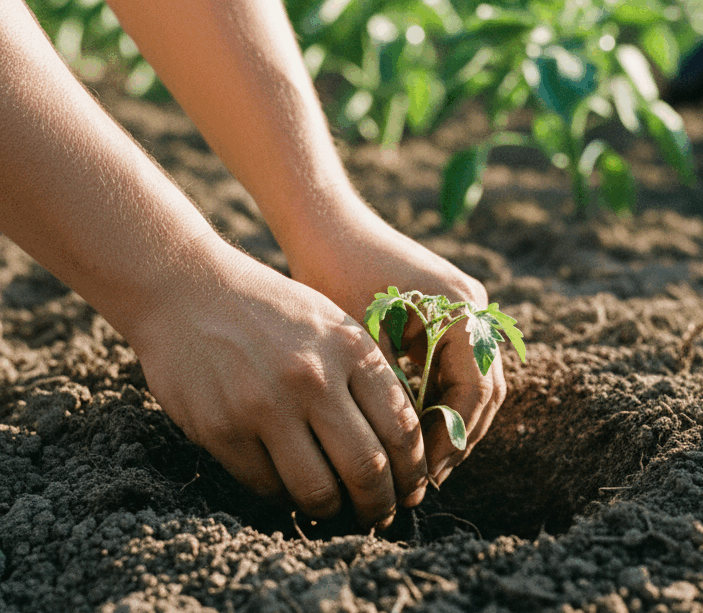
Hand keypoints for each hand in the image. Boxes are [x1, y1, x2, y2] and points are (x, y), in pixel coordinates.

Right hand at [126, 239, 426, 527]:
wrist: (188, 289)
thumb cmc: (271, 310)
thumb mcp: (333, 324)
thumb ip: (367, 375)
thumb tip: (401, 445)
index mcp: (350, 349)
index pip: (401, 429)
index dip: (412, 471)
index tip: (411, 489)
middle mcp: (312, 379)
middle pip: (366, 469)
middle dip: (380, 504)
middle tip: (381, 515)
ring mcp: (264, 406)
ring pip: (317, 490)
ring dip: (333, 511)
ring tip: (336, 508)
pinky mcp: (222, 429)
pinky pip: (266, 486)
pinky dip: (283, 497)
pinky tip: (289, 487)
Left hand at [284, 205, 506, 485]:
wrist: (324, 222)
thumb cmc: (334, 274)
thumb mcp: (363, 342)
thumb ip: (395, 393)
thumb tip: (407, 455)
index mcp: (461, 311)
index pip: (475, 392)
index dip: (453, 438)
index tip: (424, 473)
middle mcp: (475, 306)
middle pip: (485, 388)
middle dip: (459, 436)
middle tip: (426, 477)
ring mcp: (465, 305)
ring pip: (474, 378)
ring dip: (452, 419)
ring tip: (420, 459)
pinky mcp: (448, 308)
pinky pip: (458, 361)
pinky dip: (442, 394)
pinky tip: (412, 423)